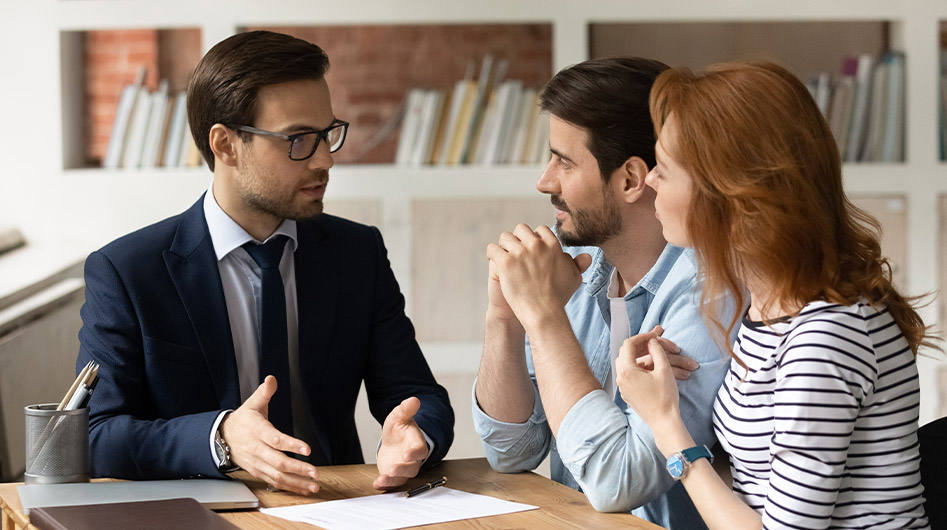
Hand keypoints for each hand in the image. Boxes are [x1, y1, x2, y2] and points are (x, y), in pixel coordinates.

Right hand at [220, 376, 319, 494]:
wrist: (223, 438)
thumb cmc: (243, 421)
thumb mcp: (252, 403)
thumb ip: (264, 392)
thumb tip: (271, 379)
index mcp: (257, 430)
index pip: (275, 439)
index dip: (291, 444)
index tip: (307, 449)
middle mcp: (257, 449)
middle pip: (278, 461)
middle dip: (298, 468)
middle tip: (314, 472)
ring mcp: (257, 463)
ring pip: (277, 475)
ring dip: (296, 482)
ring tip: (313, 485)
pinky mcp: (258, 471)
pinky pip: (274, 482)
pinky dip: (289, 487)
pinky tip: (303, 488)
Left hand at [374, 397, 428, 489]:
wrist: (393, 440)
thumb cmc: (399, 428)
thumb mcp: (399, 416)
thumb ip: (406, 409)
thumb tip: (414, 400)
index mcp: (417, 444)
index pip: (420, 450)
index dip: (414, 453)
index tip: (406, 454)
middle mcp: (412, 459)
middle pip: (412, 468)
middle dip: (402, 469)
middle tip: (392, 469)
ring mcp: (403, 469)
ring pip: (402, 478)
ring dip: (392, 480)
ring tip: (382, 479)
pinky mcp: (393, 475)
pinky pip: (391, 483)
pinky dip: (384, 485)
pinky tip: (376, 484)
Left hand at [485, 224, 591, 325]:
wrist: (542, 313)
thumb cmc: (558, 297)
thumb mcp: (573, 278)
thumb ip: (578, 264)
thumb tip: (586, 256)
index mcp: (552, 245)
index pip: (539, 230)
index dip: (533, 240)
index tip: (530, 250)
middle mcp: (537, 245)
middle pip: (521, 230)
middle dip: (518, 239)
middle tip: (515, 253)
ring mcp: (520, 252)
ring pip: (505, 237)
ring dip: (504, 246)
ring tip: (504, 258)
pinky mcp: (506, 262)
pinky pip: (493, 249)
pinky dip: (492, 255)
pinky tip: (495, 263)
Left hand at [616, 333, 681, 429]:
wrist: (664, 421)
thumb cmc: (665, 397)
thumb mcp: (664, 369)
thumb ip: (656, 351)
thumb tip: (651, 341)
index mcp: (627, 370)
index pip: (629, 344)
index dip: (643, 337)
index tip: (654, 336)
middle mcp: (621, 378)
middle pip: (625, 352)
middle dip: (639, 345)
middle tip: (653, 342)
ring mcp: (622, 387)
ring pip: (625, 363)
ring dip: (637, 355)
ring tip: (651, 352)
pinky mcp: (627, 393)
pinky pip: (627, 375)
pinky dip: (636, 367)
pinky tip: (648, 367)